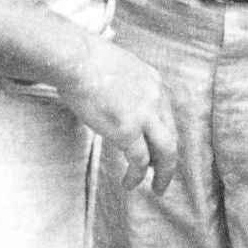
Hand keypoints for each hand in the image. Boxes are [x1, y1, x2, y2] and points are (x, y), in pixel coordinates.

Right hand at [59, 38, 178, 193]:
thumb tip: (117, 103)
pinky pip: (139, 161)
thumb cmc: (85, 59)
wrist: (75, 59)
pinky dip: (136, 176)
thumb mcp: (118, 67)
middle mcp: (155, 99)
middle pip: (172, 137)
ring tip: (156, 189)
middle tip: (164, 178)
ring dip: (163, 174)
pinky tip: (129, 184)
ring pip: (165, 152)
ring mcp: (143, 115)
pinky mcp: (127, 130)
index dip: (164, 137)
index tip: (158, 151)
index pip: (167, 116)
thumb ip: (125, 86)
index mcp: (154, 82)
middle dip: (169, 161)